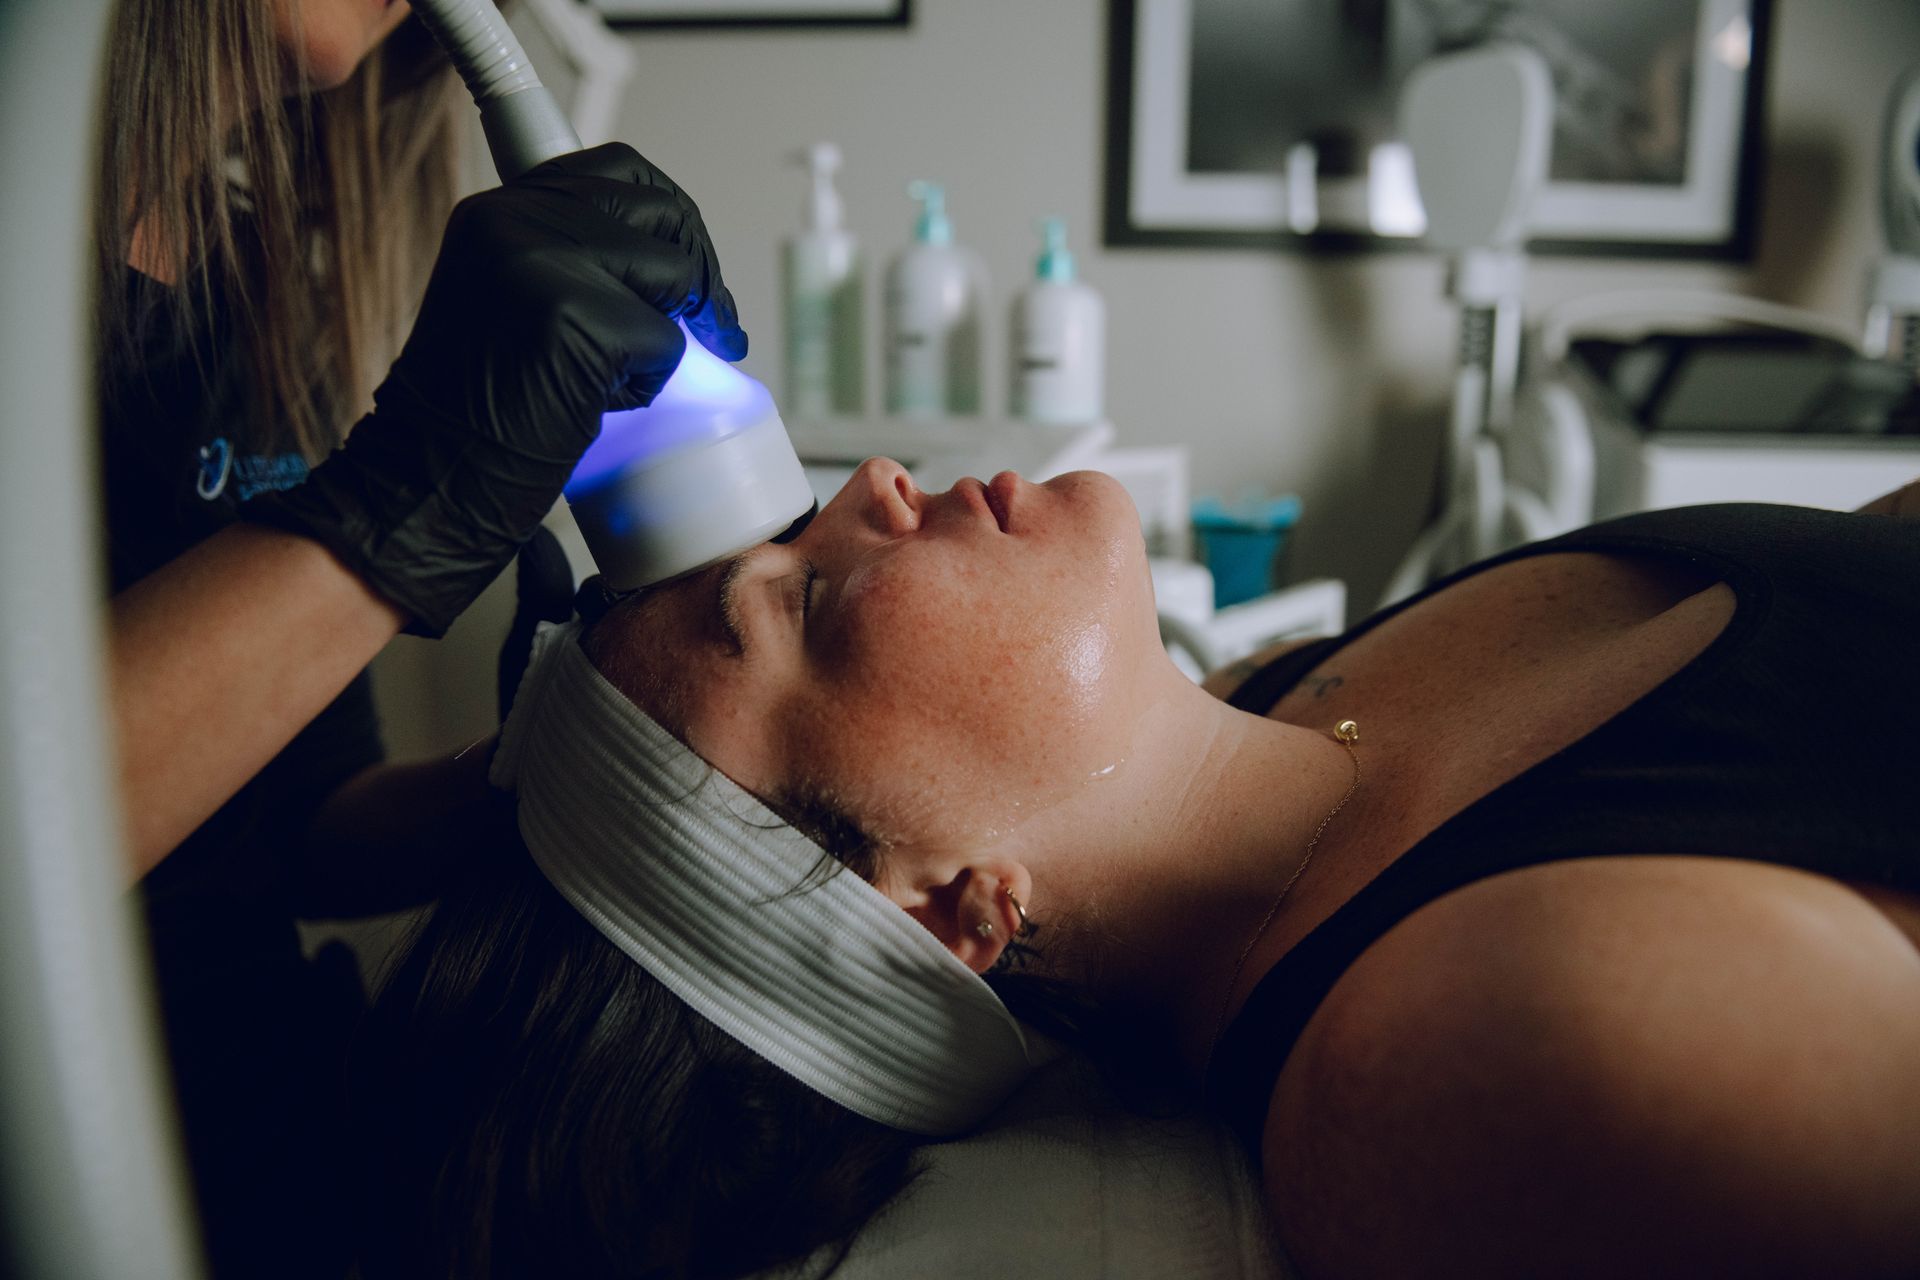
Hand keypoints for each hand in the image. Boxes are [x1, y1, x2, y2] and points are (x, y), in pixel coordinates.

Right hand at [248, 143, 744, 635]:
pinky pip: (669, 345)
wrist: (425, 479)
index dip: (668, 219)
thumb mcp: (513, 305)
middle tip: (718, 326)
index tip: (688, 263)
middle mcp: (518, 220)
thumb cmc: (473, 412)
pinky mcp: (578, 319)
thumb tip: (679, 273)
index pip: (617, 172)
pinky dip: (652, 386)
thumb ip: (575, 268)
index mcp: (501, 211)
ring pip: (675, 277)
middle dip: (703, 270)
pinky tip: (598, 408)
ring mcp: (546, 264)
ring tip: (623, 381)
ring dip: (672, 337)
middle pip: (663, 212)